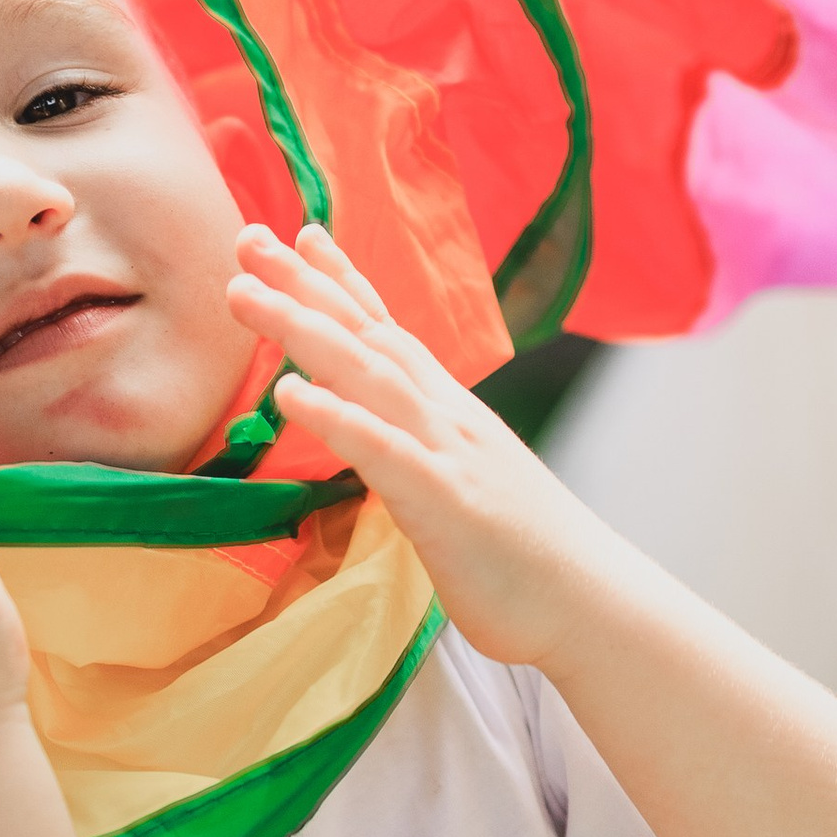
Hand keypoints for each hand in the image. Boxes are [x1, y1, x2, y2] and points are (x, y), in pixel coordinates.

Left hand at [226, 224, 605, 668]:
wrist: (592, 603)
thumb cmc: (527, 559)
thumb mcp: (466, 485)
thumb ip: (425, 452)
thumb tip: (385, 439)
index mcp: (450, 413)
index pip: (389, 330)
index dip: (343, 280)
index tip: (298, 234)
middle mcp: (447, 416)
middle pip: (368, 335)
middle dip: (304, 284)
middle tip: (246, 238)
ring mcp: (447, 452)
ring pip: (368, 374)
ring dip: (302, 329)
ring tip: (244, 295)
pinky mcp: (444, 500)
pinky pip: (382, 449)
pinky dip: (336, 415)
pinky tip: (289, 391)